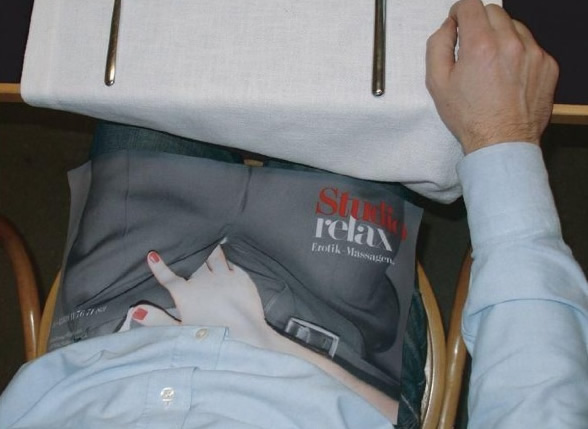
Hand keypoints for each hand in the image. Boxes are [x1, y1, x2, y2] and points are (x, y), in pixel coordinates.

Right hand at [118, 245, 277, 347]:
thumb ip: (157, 320)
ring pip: (214, 257)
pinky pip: (232, 264)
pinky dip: (227, 260)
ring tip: (208, 241)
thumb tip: (136, 311)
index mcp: (186, 293)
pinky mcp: (242, 278)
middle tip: (185, 241)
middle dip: (189, 253)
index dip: (159, 267)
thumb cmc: (210, 337)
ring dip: (209, 250)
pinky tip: (226, 259)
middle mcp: (203, 280)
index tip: (153, 255)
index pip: (168, 277)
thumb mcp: (179, 331)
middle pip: (194, 262)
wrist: (244, 336)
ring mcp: (224, 277)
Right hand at [426, 0, 558, 153]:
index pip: (471, 6)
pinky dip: (518, 52)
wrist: (501, 142)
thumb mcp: (437, 83)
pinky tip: (508, 74)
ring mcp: (533, 53)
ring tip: (492, 62)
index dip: (460, 12)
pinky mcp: (547, 64)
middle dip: (480, 22)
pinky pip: (531, 45)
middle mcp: (510, 43)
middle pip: (494, 12)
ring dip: (501, 36)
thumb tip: (448, 27)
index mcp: (480, 45)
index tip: (458, 23)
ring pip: (514, 26)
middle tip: (472, 45)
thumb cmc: (469, 116)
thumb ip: (437, 46)